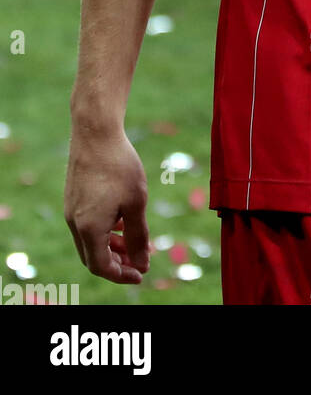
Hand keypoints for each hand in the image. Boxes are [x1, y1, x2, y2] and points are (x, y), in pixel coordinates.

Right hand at [64, 127, 149, 283]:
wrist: (96, 132)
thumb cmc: (119, 166)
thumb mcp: (136, 203)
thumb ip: (138, 237)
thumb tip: (142, 263)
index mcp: (89, 229)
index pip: (102, 267)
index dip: (122, 275)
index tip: (141, 273)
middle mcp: (74, 224)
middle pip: (94, 258)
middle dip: (118, 263)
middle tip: (140, 261)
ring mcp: (71, 211)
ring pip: (90, 242)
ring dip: (112, 247)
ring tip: (136, 241)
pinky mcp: (73, 199)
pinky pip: (87, 226)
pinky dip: (105, 230)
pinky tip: (123, 221)